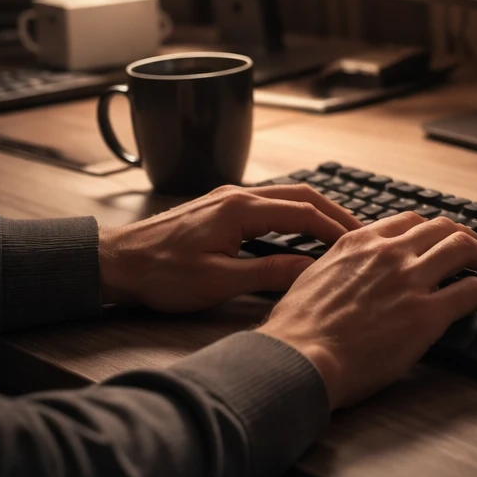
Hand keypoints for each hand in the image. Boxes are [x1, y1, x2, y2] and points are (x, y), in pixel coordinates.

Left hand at [99, 183, 361, 311]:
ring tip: (339, 230)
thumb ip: (269, 274)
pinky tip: (301, 228)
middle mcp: (238, 194)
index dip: (335, 227)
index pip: (303, 212)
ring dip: (315, 210)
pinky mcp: (220, 206)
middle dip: (334, 212)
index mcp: (241, 208)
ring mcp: (228, 197)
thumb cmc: (161, 275)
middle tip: (361, 232)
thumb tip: (312, 271)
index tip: (359, 242)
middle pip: (301, 195)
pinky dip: (295, 212)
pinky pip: (269, 202)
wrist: (115, 262)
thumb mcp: (218, 282)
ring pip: (286, 195)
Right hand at [258, 213, 476, 407]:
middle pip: (443, 229)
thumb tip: (348, 270)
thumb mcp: (312, 277)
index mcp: (360, 242)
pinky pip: (473, 291)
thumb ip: (339, 265)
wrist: (298, 359)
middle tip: (476, 253)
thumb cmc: (297, 331)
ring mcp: (410, 280)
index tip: (441, 240)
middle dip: (466, 238)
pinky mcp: (427, 314)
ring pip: (464, 249)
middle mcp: (389, 253)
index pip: (410, 222)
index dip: (433, 230)